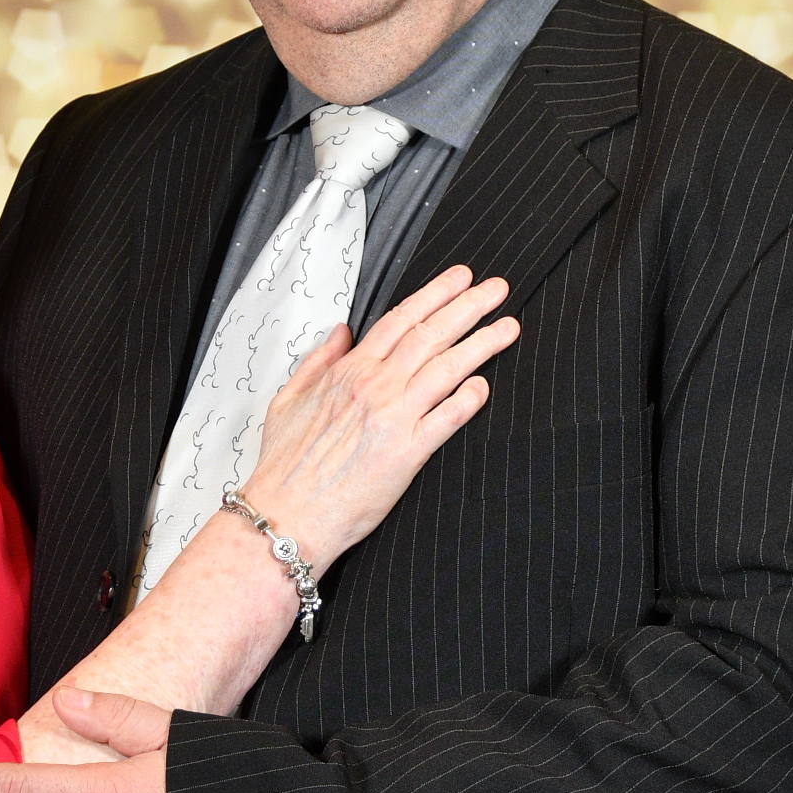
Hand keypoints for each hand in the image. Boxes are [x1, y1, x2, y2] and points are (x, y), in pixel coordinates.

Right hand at [244, 264, 516, 572]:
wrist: (286, 514)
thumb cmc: (285, 466)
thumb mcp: (288, 399)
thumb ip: (318, 361)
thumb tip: (341, 332)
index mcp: (348, 372)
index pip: (400, 320)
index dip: (435, 295)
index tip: (460, 279)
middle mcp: (375, 388)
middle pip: (431, 334)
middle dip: (469, 306)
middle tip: (497, 289)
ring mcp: (393, 418)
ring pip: (447, 368)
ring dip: (482, 344)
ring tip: (507, 328)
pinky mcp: (407, 453)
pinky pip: (447, 418)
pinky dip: (469, 398)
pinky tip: (485, 385)